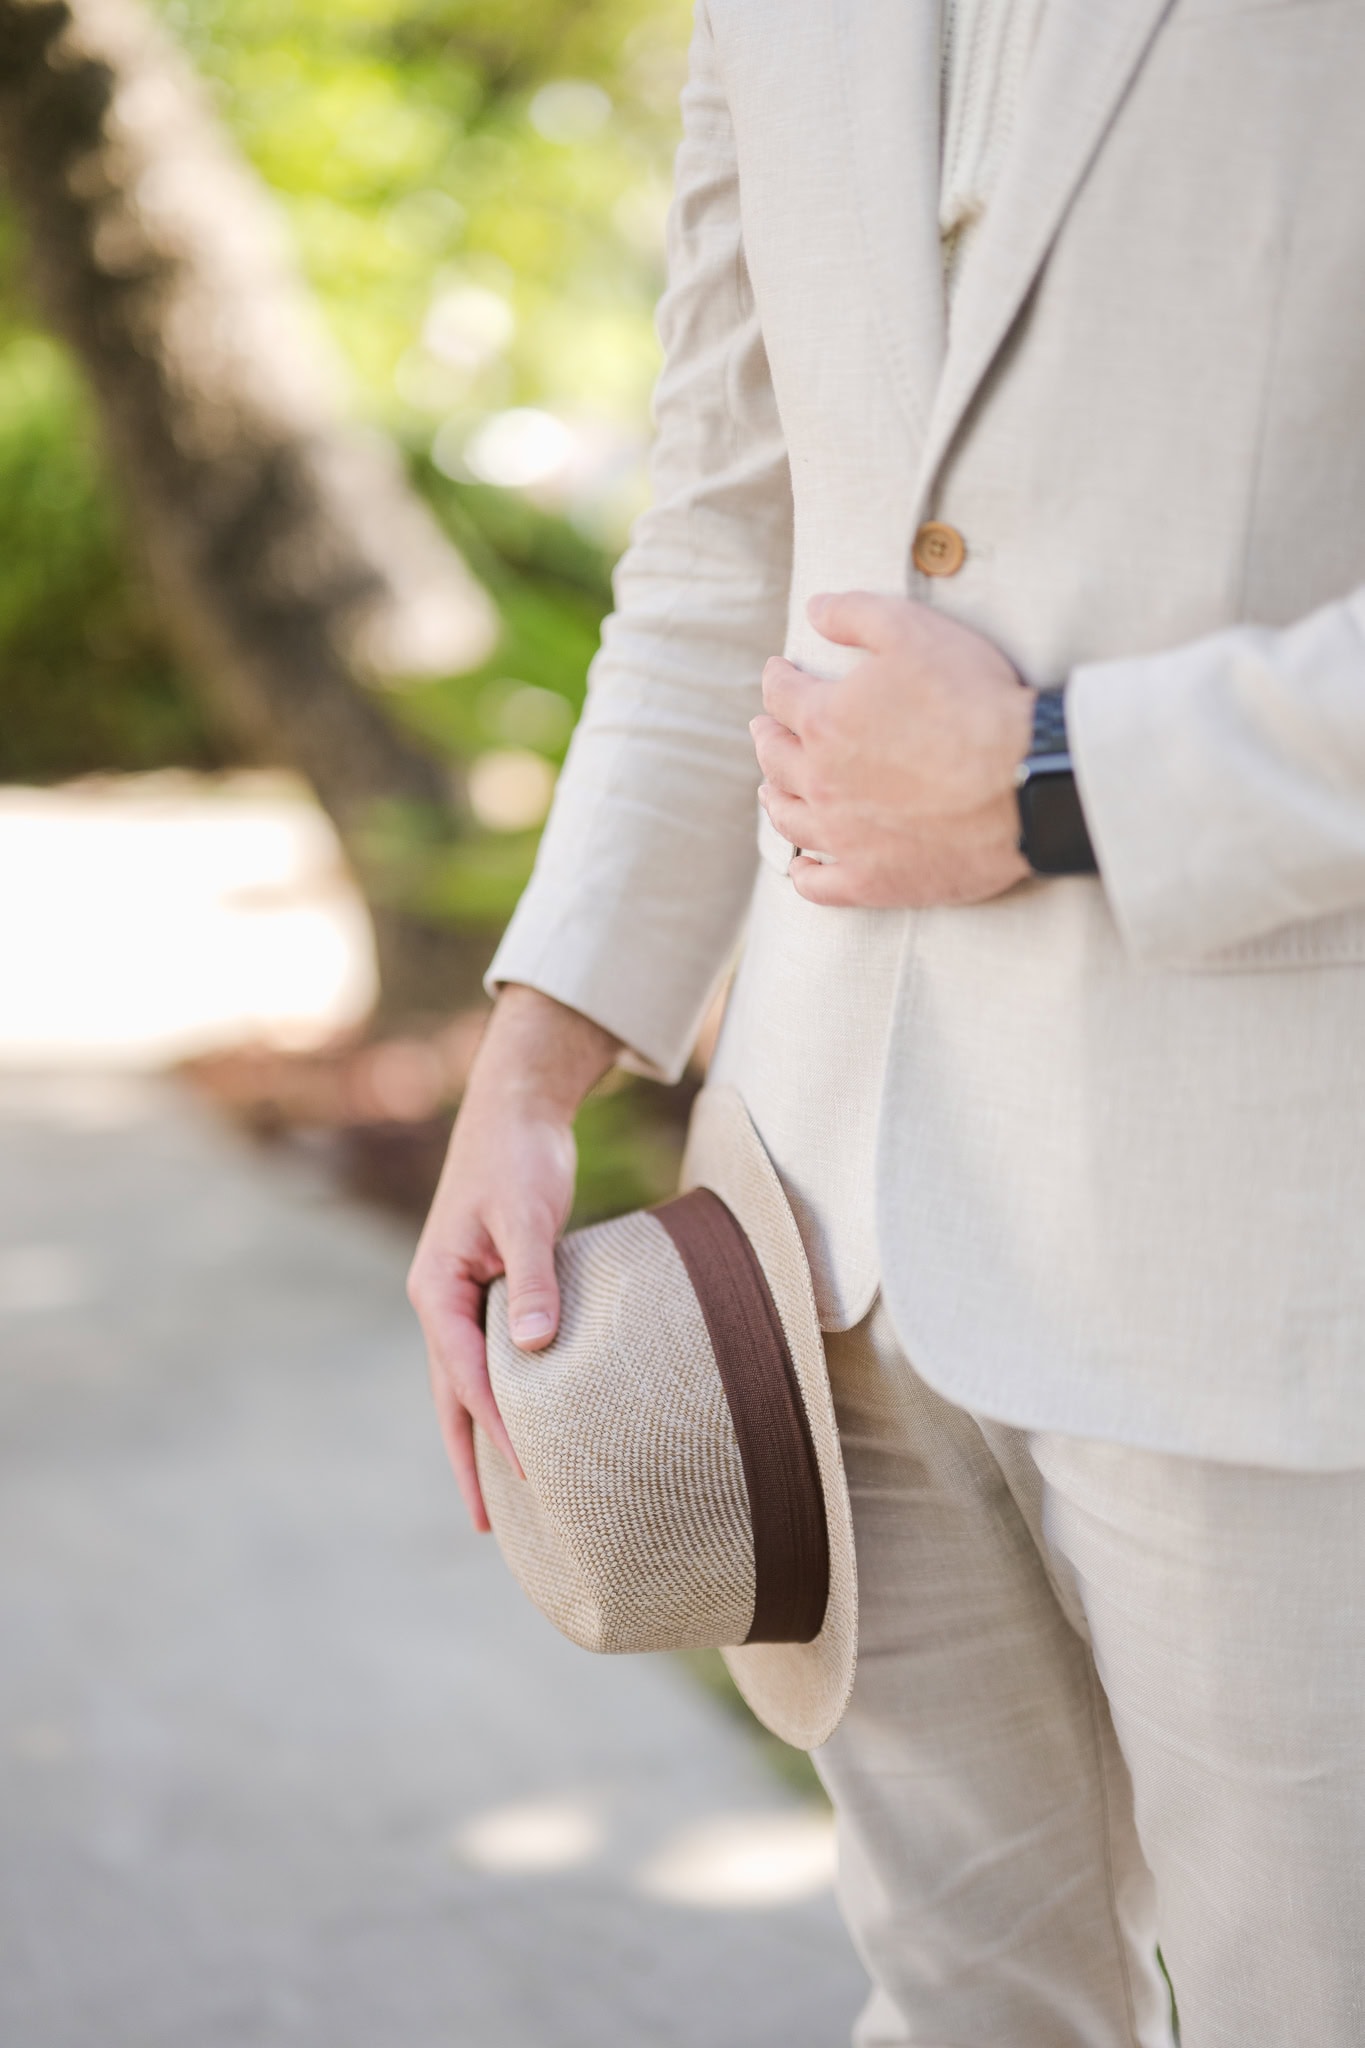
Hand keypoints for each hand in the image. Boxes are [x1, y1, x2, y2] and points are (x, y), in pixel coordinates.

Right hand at [407, 985, 619, 1529]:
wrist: (517, 1108)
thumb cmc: (519, 1157)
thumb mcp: (528, 1216)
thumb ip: (533, 1279)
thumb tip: (536, 1348)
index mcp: (438, 1289)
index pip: (466, 1376)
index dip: (496, 1426)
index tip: (529, 1471)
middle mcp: (442, 1301)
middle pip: (451, 1397)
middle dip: (468, 1459)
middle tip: (486, 1526)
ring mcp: (463, 1297)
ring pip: (467, 1382)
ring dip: (481, 1434)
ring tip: (504, 1494)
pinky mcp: (491, 1288)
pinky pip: (491, 1357)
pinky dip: (504, 1394)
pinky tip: (526, 1421)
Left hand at [751, 590, 1034, 908]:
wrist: (1026, 781)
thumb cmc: (974, 700)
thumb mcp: (914, 630)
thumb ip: (855, 614)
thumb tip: (814, 608)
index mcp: (823, 722)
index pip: (780, 695)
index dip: (777, 678)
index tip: (779, 673)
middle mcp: (821, 782)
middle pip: (774, 757)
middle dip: (766, 735)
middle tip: (765, 728)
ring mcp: (843, 837)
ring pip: (787, 817)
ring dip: (775, 796)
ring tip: (772, 786)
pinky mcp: (872, 881)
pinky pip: (818, 885)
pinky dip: (803, 872)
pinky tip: (803, 862)